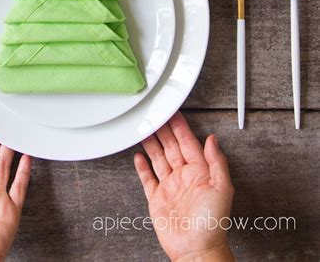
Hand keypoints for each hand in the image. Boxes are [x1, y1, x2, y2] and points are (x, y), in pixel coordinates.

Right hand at [134, 112, 233, 261]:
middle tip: (155, 115)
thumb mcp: (222, 188)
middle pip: (171, 147)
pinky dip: (142, 167)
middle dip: (163, 130)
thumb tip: (212, 139)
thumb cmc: (212, 224)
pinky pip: (147, 179)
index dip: (180, 127)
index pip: (188, 143)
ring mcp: (169, 187)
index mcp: (200, 172)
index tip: (173, 112)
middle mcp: (184, 177)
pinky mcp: (157, 199)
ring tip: (145, 129)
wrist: (196, 250)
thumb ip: (217, 162)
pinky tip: (139, 156)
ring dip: (152, 143)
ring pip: (158, 158)